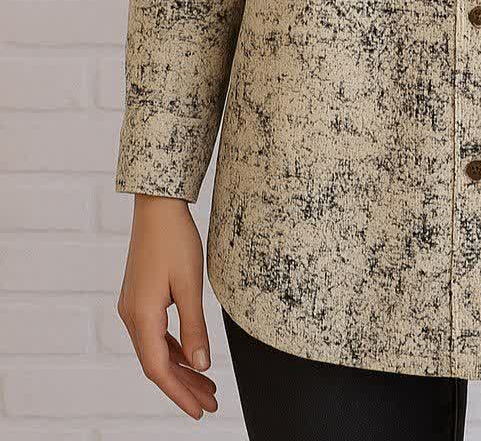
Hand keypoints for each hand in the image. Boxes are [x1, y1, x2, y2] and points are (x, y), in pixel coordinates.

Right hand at [117, 194, 217, 419]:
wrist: (157, 208)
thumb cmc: (175, 241)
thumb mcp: (190, 285)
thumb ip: (196, 327)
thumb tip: (202, 366)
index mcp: (141, 317)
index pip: (159, 369)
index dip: (180, 393)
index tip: (200, 410)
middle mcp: (132, 316)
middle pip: (158, 364)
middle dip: (184, 386)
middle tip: (210, 403)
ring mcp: (134, 307)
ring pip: (157, 350)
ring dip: (182, 368)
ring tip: (207, 385)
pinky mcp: (141, 298)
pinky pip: (156, 334)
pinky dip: (175, 348)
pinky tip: (192, 356)